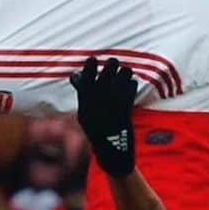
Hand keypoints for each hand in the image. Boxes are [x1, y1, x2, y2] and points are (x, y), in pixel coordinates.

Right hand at [70, 56, 137, 177]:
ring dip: (124, 73)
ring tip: (123, 77)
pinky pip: (132, 86)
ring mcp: (114, 101)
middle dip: (112, 64)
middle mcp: (99, 97)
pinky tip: (129, 88)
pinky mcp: (127, 105)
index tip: (94, 60)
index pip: (88, 70)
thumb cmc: (96, 129)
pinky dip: (131, 85)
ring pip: (124, 72)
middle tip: (113, 67)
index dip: (92, 63)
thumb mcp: (84, 113)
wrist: (110, 149)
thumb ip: (82, 94)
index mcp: (86, 99)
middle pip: (110, 66)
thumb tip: (76, 75)